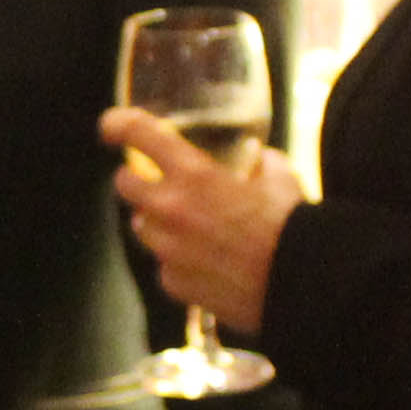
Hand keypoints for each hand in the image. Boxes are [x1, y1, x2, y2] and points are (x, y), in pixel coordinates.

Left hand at [102, 106, 300, 336]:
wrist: (299, 285)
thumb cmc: (292, 229)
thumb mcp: (281, 180)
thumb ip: (262, 163)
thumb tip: (259, 159)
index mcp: (195, 175)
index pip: (140, 135)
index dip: (119, 124)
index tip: (111, 126)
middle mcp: (172, 209)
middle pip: (124, 185)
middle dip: (135, 180)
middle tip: (153, 182)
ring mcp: (168, 249)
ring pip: (142, 227)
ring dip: (157, 221)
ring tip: (189, 226)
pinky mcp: (173, 282)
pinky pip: (163, 265)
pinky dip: (177, 261)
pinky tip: (205, 262)